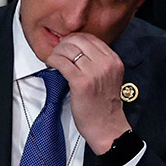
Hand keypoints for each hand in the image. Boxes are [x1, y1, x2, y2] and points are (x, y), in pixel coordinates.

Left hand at [46, 33, 128, 154]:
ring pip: (68, 49)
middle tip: (58, 52)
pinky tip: (51, 64)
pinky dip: (52, 60)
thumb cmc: (104, 106)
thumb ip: (99, 62)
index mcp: (113, 60)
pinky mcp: (81, 82)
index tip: (67, 45)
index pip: (91, 38)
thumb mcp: (108, 77)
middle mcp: (106, 64)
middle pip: (78, 40)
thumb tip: (78, 48)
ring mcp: (94, 72)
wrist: (107, 127)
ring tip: (54, 59)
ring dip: (56, 52)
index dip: (74, 39)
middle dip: (64, 43)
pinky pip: (61, 62)